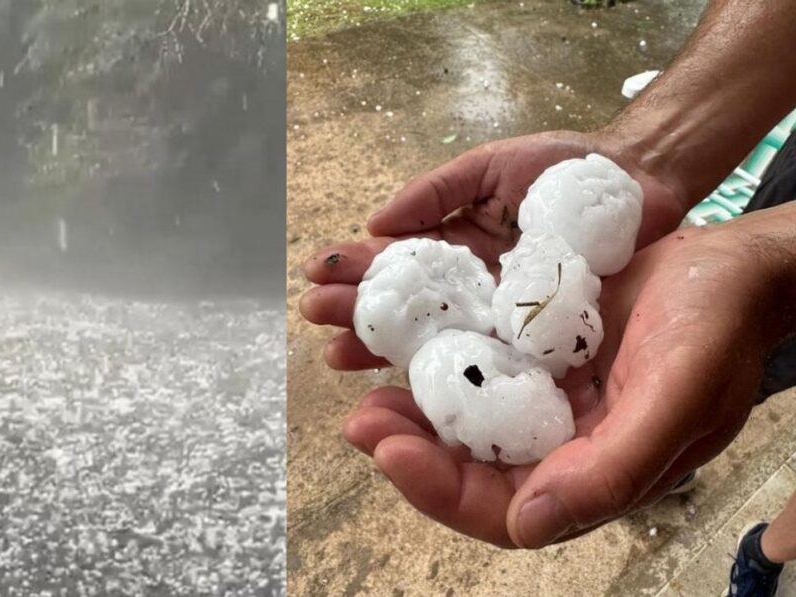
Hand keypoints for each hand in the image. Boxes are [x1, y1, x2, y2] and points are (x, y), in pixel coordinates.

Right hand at [300, 131, 685, 370]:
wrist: (640, 182)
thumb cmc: (565, 168)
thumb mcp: (492, 166)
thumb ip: (436, 190)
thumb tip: (376, 223)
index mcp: (456, 246)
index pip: (396, 262)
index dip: (356, 269)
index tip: (315, 275)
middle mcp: (470, 288)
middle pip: (405, 307)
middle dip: (358, 312)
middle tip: (316, 320)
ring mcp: (500, 318)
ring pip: (435, 339)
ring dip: (384, 347)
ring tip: (339, 355)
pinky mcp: (535, 342)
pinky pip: (488, 359)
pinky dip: (448, 374)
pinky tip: (407, 384)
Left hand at [343, 212, 793, 547]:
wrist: (733, 266)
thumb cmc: (718, 329)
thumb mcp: (676, 399)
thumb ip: (611, 470)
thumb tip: (527, 524)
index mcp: (595, 473)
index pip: (503, 510)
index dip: (441, 491)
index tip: (389, 452)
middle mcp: (562, 447)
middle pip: (470, 472)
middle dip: (410, 454)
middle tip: (360, 423)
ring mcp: (546, 403)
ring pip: (465, 426)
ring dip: (414, 415)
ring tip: (367, 395)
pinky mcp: (534, 360)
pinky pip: (476, 374)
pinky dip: (438, 369)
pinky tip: (403, 351)